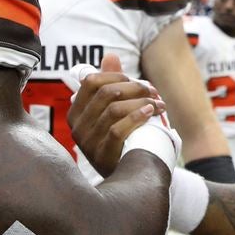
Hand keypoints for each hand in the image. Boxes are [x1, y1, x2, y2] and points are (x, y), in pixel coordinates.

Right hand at [68, 54, 166, 176]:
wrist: (130, 178)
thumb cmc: (122, 141)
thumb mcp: (114, 113)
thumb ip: (111, 85)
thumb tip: (111, 56)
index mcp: (76, 113)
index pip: (91, 82)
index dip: (117, 76)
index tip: (138, 82)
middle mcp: (78, 127)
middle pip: (106, 93)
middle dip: (135, 88)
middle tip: (153, 92)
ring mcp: (88, 143)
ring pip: (114, 109)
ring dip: (142, 102)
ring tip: (158, 104)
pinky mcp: (102, 157)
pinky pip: (117, 129)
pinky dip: (136, 117)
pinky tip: (151, 113)